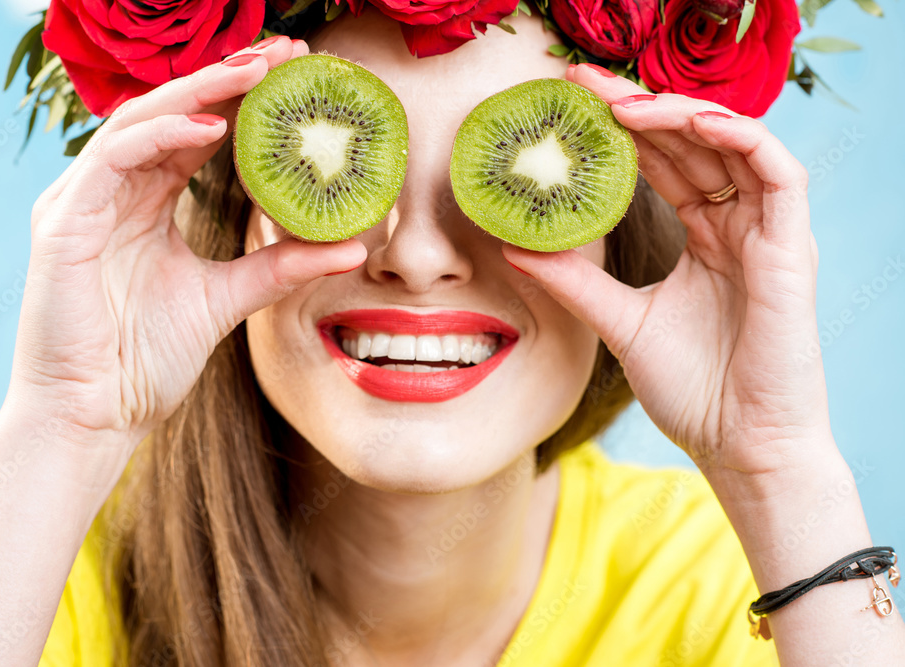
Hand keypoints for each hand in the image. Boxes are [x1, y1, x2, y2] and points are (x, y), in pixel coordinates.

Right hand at [11, 36, 366, 455]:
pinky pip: (112, 159)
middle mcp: (112, 193)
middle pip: (169, 113)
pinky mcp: (63, 224)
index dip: (240, 99)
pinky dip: (160, 135)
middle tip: (285, 53)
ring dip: (198, 91)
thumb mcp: (228, 298)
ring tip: (257, 73)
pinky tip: (210, 125)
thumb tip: (354, 248)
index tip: (296, 76)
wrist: (96, 417)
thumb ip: (281, 266)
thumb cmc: (146, 360)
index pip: (193, 133)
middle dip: (226, 78)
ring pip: (139, 121)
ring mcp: (83, 203)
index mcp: (145, 204)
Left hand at [503, 64, 833, 479]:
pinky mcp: (792, 249)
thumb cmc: (692, 389)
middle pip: (692, 143)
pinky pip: (778, 173)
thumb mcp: (619, 321)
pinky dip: (739, 138)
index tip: (570, 106)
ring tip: (621, 103)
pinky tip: (690, 122)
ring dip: (681, 114)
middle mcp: (737, 226)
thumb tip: (513, 245)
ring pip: (735, 144)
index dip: (623, 128)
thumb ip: (575, 279)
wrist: (738, 446)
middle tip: (583, 83)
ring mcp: (768, 235)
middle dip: (640, 107)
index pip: (664, 163)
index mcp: (703, 238)